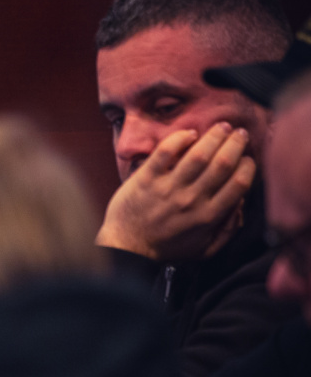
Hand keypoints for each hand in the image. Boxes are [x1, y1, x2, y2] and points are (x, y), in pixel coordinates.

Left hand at [97, 123, 254, 261]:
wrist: (127, 247)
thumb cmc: (166, 248)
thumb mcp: (204, 249)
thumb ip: (227, 230)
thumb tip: (241, 205)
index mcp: (209, 216)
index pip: (239, 183)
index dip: (248, 166)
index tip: (247, 158)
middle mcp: (191, 199)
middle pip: (223, 163)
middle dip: (236, 144)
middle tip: (239, 134)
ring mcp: (168, 187)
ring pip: (198, 154)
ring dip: (214, 136)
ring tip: (222, 127)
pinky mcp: (146, 178)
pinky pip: (165, 152)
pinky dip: (180, 138)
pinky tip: (189, 133)